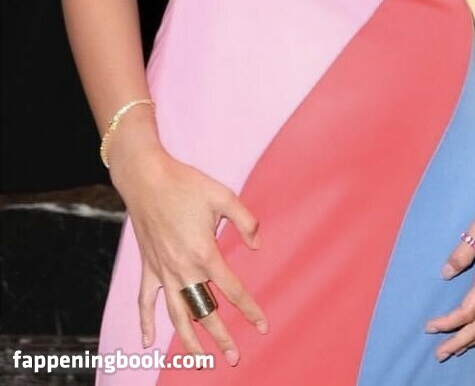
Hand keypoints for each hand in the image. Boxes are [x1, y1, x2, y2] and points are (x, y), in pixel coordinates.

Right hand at [112, 146, 268, 367]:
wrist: (147, 178)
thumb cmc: (186, 184)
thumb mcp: (223, 195)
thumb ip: (245, 220)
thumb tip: (258, 245)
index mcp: (204, 253)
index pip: (232, 290)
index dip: (249, 309)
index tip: (262, 325)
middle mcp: (183, 269)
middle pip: (204, 312)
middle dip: (221, 338)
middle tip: (234, 358)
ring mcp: (163, 271)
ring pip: (177, 315)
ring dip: (188, 341)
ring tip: (199, 362)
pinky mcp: (148, 267)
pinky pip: (145, 302)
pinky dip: (146, 322)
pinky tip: (148, 342)